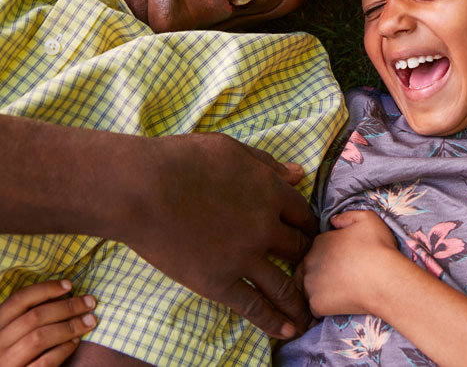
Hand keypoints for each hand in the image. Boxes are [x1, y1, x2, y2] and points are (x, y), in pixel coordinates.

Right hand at [0, 280, 96, 366]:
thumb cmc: (17, 350)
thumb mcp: (16, 330)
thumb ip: (31, 315)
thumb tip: (62, 295)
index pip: (19, 299)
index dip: (45, 289)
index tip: (69, 285)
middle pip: (35, 317)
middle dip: (67, 307)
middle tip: (90, 302)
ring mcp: (6, 363)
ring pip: (39, 338)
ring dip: (70, 326)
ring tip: (89, 321)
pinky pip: (45, 362)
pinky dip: (63, 349)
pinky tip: (75, 342)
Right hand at [120, 133, 317, 338]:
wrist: (141, 188)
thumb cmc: (183, 160)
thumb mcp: (232, 149)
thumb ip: (267, 164)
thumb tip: (299, 174)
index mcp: (271, 192)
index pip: (303, 214)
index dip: (307, 225)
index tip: (306, 234)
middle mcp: (266, 227)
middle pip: (298, 248)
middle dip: (306, 259)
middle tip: (310, 271)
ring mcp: (244, 258)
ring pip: (284, 285)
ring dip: (300, 301)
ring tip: (310, 315)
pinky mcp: (219, 283)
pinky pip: (254, 307)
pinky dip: (274, 321)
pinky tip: (286, 331)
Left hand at [301, 210, 398, 316]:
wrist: (385, 280)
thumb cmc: (378, 248)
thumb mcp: (367, 219)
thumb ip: (346, 216)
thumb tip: (333, 221)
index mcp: (320, 241)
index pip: (316, 249)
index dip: (329, 255)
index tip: (341, 262)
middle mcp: (310, 261)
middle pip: (308, 268)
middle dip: (319, 273)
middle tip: (339, 279)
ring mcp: (311, 284)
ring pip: (307, 288)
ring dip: (318, 290)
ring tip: (338, 292)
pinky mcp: (316, 304)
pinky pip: (314, 307)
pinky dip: (323, 307)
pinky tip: (338, 304)